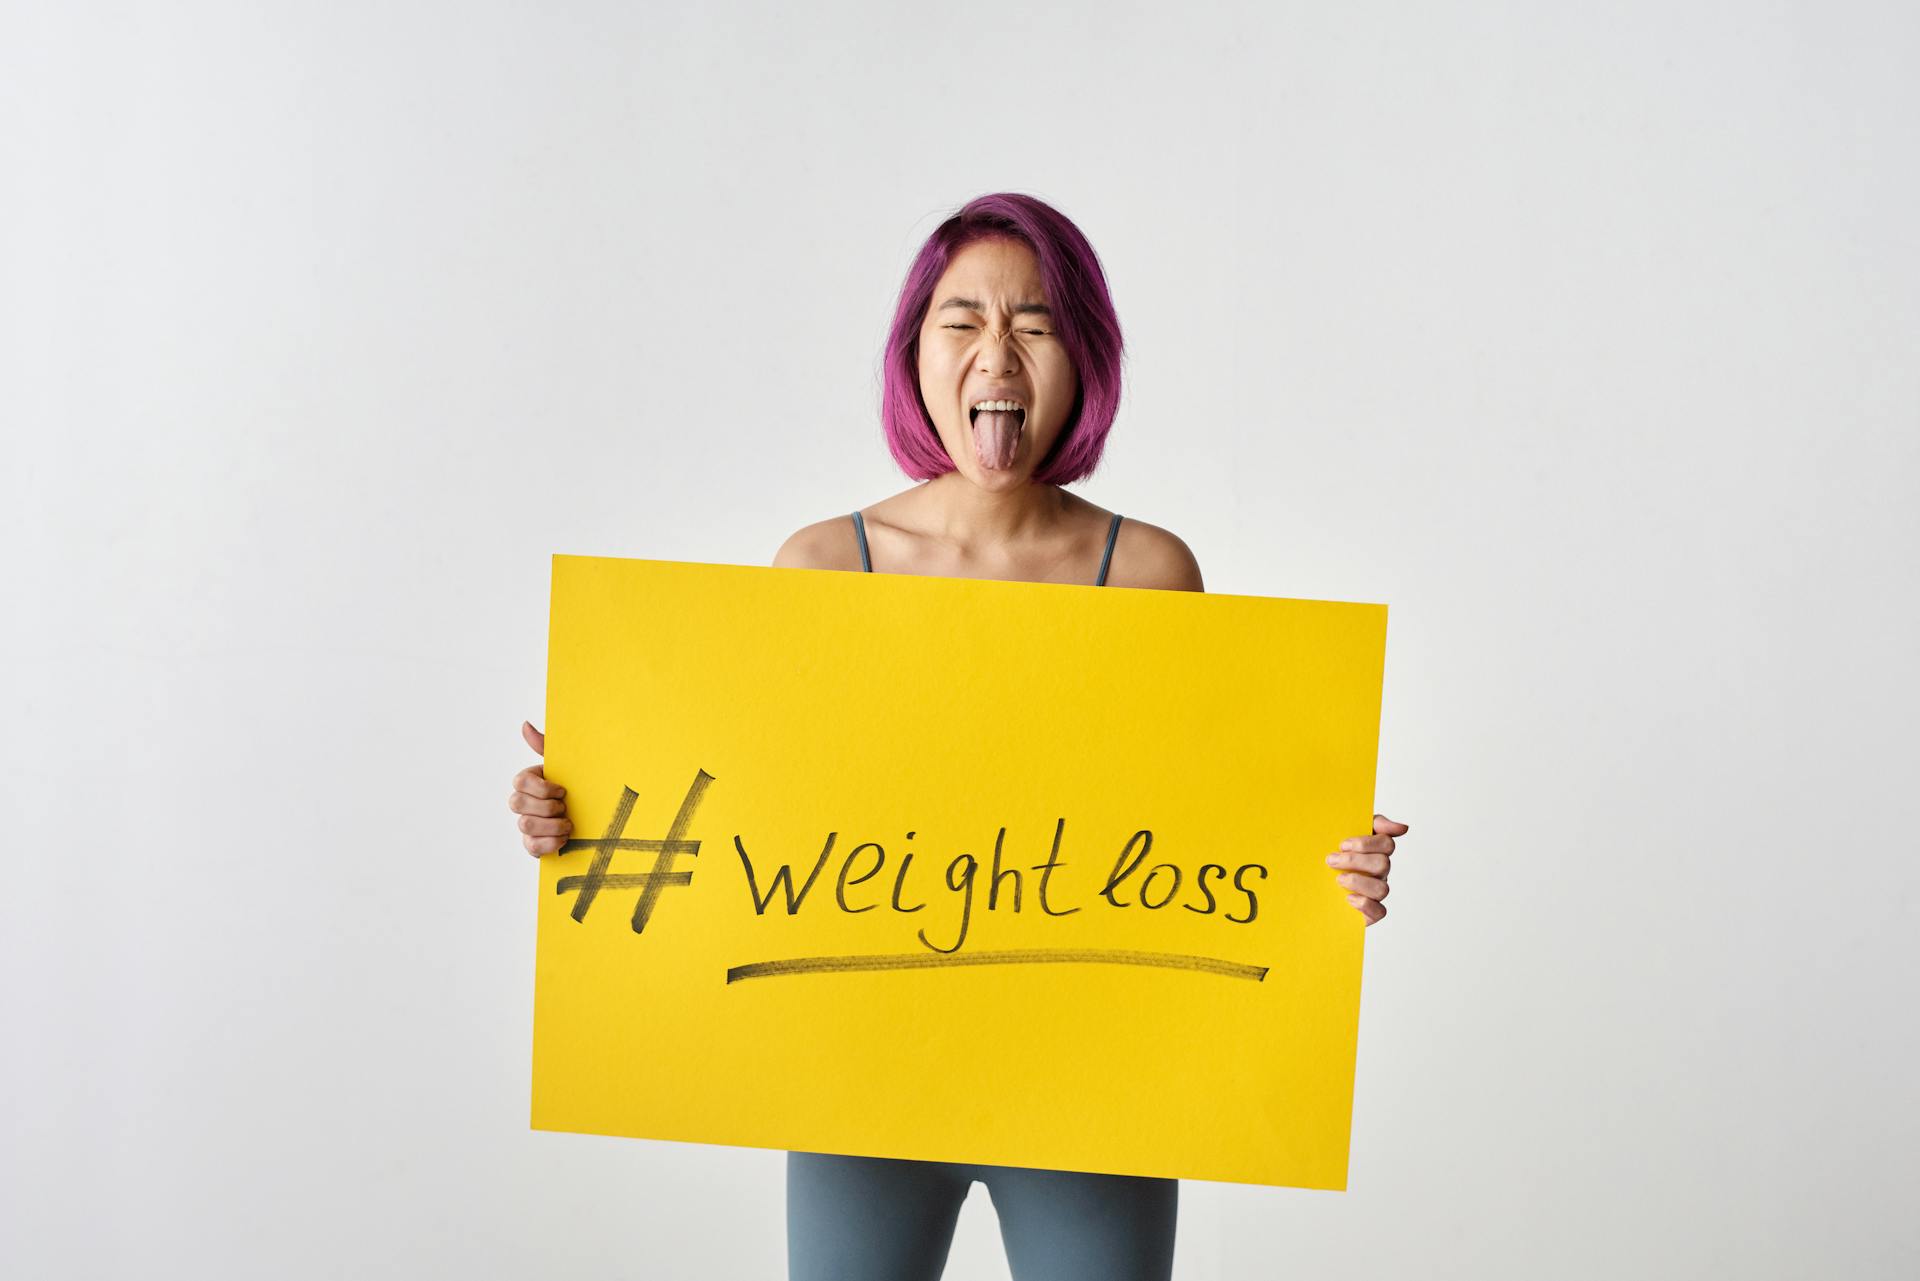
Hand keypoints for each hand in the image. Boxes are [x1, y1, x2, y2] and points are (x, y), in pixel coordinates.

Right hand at [509, 720, 571, 856]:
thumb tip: (525, 725)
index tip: (563, 790)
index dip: (542, 788)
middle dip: (547, 806)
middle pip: (517, 803)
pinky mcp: (533, 845)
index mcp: (529, 782)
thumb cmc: (578, 787)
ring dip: (552, 824)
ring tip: (568, 824)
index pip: (520, 781)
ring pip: (525, 824)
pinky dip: (551, 842)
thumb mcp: (566, 766)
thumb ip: (545, 746)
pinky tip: (565, 838)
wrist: (595, 816)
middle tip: (565, 807)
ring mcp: (526, 825)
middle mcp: (523, 803)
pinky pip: (531, 846)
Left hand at [1326, 814, 1406, 924]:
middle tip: (1332, 860)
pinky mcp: (1370, 913)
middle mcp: (1379, 872)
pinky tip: (1348, 898)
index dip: (1367, 844)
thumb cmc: (1330, 857)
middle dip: (1356, 861)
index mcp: (1375, 852)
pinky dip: (1365, 904)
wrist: (1309, 886)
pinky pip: (1380, 911)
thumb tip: (1403, 828)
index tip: (1343, 844)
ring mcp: (1376, 892)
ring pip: (1382, 889)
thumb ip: (1370, 824)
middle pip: (1383, 864)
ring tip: (1338, 880)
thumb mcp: (1342, 833)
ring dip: (1358, 882)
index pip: (1387, 843)